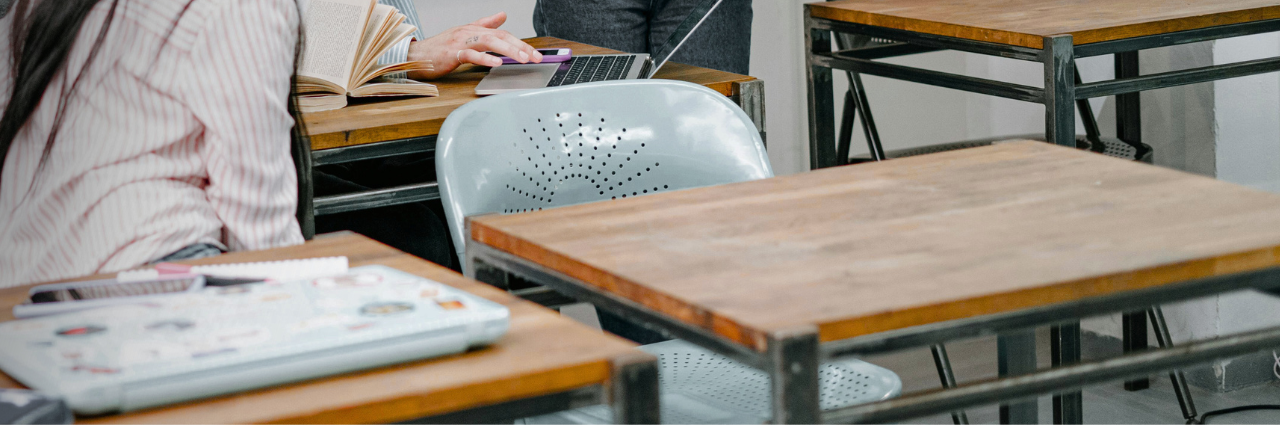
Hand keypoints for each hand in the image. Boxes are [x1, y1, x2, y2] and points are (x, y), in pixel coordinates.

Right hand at [406, 12, 542, 79]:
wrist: (416, 56)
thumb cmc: (440, 48)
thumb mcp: (465, 34)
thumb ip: (485, 24)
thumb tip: (503, 15)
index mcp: (474, 29)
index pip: (503, 34)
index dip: (521, 43)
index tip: (535, 54)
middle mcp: (469, 32)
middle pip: (500, 36)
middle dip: (520, 46)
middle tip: (536, 57)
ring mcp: (460, 42)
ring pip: (488, 42)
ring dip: (508, 50)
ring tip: (522, 58)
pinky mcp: (452, 54)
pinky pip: (470, 55)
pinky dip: (485, 58)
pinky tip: (497, 63)